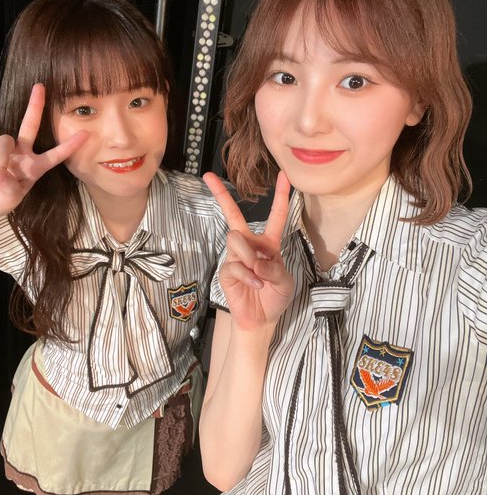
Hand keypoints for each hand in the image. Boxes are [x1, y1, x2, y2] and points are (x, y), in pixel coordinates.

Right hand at [0, 84, 87, 222]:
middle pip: (29, 125)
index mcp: (35, 166)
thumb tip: (2, 171)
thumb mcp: (10, 199)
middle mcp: (21, 154)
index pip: (55, 155)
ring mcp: (2, 150)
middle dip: (35, 106)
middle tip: (40, 87)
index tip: (86, 133)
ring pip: (4, 141)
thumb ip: (9, 187)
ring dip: (0, 159)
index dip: (70, 145)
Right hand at [203, 170, 293, 331]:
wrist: (262, 319)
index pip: (275, 216)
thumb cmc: (274, 296)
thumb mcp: (285, 282)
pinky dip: (249, 276)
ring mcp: (235, 257)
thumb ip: (275, 268)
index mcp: (268, 243)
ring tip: (259, 275)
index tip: (283, 175)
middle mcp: (249, 245)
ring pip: (236, 240)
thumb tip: (257, 261)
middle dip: (221, 195)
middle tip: (208, 176)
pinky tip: (256, 285)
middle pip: (233, 215)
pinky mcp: (227, 271)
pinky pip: (235, 265)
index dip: (280, 196)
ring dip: (250, 257)